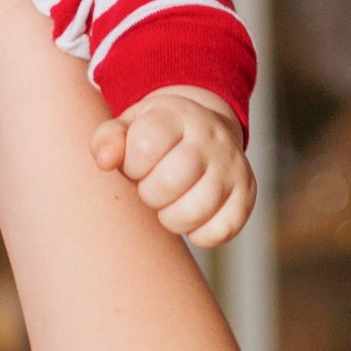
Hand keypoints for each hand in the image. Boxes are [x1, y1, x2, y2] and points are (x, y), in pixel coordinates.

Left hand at [92, 90, 253, 250]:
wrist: (205, 132)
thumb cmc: (156, 138)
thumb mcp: (129, 127)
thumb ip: (108, 139)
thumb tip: (104, 160)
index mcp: (178, 116)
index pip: (145, 145)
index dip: (132, 165)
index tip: (136, 164)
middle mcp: (211, 137)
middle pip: (169, 181)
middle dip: (150, 193)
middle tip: (152, 187)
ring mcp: (232, 166)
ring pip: (194, 210)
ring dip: (171, 217)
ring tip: (170, 203)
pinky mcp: (245, 195)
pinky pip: (220, 231)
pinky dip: (199, 234)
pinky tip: (192, 218)